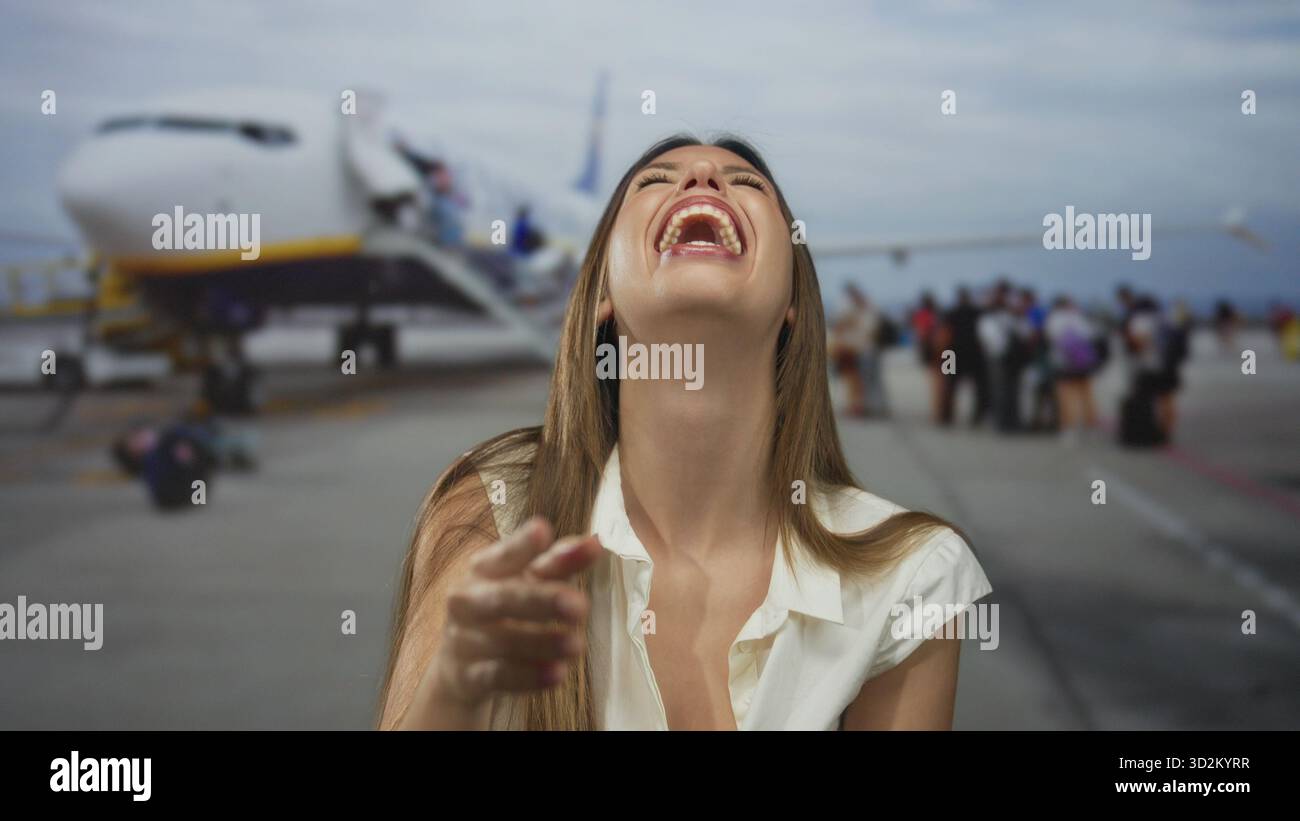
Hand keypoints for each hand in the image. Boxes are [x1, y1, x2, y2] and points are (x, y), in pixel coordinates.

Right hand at [427, 516, 602, 714]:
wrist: (461, 664)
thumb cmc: (506, 608)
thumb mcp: (530, 581)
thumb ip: (560, 563)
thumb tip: (594, 542)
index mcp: (484, 568)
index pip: (505, 554)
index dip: (522, 544)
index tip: (542, 530)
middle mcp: (468, 600)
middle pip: (503, 598)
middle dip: (542, 601)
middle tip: (579, 605)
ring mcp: (464, 639)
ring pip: (504, 641)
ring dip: (542, 643)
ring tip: (577, 645)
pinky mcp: (467, 676)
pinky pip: (499, 676)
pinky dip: (529, 676)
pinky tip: (558, 674)